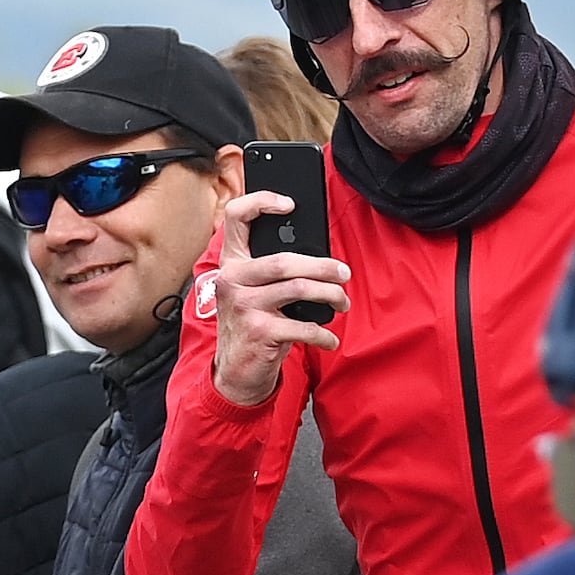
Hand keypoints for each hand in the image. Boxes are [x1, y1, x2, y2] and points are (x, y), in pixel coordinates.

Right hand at [202, 187, 349, 411]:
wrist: (235, 373)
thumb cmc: (253, 326)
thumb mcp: (254, 293)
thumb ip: (272, 271)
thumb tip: (319, 260)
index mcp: (231, 263)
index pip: (236, 217)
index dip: (261, 201)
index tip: (290, 204)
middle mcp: (232, 280)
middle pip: (284, 259)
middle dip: (323, 267)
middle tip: (343, 274)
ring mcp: (243, 306)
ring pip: (299, 288)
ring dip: (330, 296)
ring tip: (342, 302)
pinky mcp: (259, 332)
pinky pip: (302, 327)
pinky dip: (322, 334)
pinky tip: (329, 338)